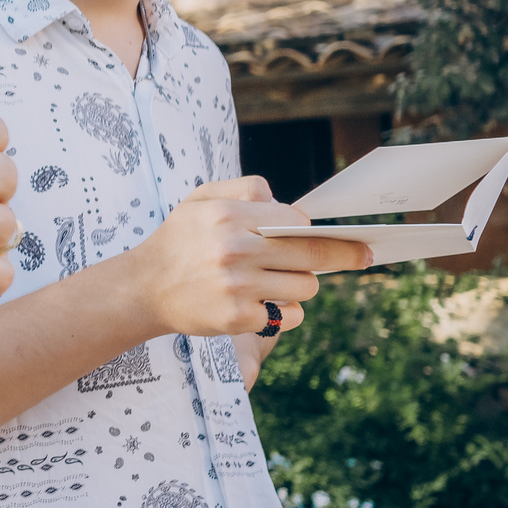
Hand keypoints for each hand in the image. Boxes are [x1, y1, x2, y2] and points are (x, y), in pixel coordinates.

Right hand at [126, 177, 370, 338]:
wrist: (142, 289)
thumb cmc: (178, 240)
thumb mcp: (199, 199)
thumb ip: (243, 188)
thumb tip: (284, 199)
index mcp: (226, 216)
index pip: (296, 221)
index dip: (312, 229)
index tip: (340, 234)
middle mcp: (233, 251)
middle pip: (313, 253)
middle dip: (342, 255)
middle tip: (365, 255)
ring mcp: (237, 287)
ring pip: (306, 286)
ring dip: (302, 284)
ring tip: (279, 280)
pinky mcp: (238, 318)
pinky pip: (290, 314)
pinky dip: (285, 310)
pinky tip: (264, 303)